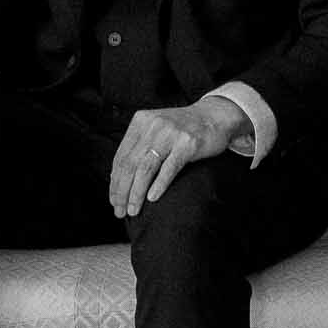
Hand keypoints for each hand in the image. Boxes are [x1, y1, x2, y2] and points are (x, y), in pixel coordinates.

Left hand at [108, 96, 250, 218]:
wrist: (214, 116)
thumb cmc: (182, 128)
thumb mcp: (156, 129)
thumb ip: (139, 146)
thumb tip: (117, 178)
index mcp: (140, 121)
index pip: (121, 156)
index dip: (114, 182)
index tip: (113, 201)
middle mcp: (153, 125)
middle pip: (130, 164)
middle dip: (122, 191)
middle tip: (120, 211)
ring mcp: (170, 133)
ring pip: (146, 168)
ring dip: (136, 193)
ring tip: (133, 210)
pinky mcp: (188, 143)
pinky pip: (169, 168)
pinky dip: (158, 185)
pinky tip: (152, 199)